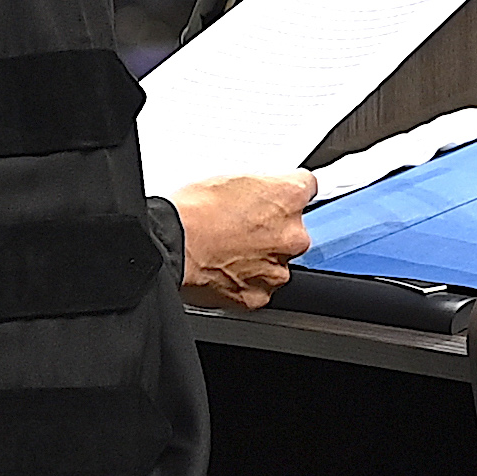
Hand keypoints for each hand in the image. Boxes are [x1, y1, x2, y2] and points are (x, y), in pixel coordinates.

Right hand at [169, 174, 310, 307]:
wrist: (169, 247)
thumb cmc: (192, 213)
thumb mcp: (230, 180)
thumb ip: (260, 189)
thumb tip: (262, 194)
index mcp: (289, 198)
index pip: (307, 187)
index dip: (288, 192)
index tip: (281, 197)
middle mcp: (293, 236)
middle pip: (294, 231)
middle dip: (273, 231)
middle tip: (242, 228)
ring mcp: (278, 269)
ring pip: (276, 262)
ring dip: (260, 258)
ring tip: (227, 249)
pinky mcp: (259, 295)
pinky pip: (258, 287)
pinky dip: (245, 281)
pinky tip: (224, 268)